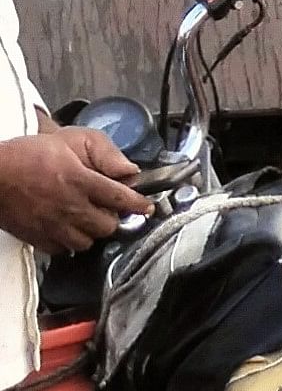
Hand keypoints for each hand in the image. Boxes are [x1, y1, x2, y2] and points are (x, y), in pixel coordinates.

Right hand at [0, 127, 145, 254]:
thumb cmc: (26, 155)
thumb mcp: (70, 140)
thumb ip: (104, 153)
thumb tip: (128, 170)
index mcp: (80, 182)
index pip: (121, 199)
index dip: (139, 204)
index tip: (146, 206)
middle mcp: (69, 208)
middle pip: (108, 225)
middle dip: (114, 217)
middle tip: (109, 208)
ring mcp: (52, 226)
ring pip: (88, 241)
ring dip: (93, 231)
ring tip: (88, 218)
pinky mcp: (37, 238)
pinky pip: (64, 250)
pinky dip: (70, 241)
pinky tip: (68, 228)